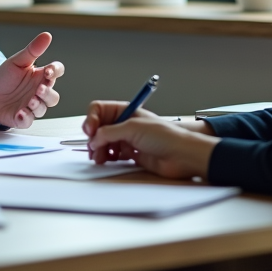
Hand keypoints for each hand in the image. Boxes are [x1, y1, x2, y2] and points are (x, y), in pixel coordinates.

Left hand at [0, 31, 62, 127]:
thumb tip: (47, 35)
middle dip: (48, 93)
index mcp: (40, 76)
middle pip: (53, 96)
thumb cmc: (6, 78)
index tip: (48, 71)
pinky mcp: (23, 117)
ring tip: (30, 101)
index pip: (56, 72)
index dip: (55, 71)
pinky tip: (20, 113)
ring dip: (38, 105)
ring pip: (43, 108)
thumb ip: (32, 50)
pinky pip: (29, 121)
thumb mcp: (16, 61)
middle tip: (39, 89)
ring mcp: (32, 106)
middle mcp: (39, 91)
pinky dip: (26, 118)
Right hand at [83, 100, 219, 178]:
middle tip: (94, 147)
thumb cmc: (165, 136)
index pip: (100, 110)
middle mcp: (125, 123)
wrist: (181, 155)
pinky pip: (113, 154)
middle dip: (94, 137)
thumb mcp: (133, 128)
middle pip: (99, 127)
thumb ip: (110, 132)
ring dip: (99, 149)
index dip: (92, 119)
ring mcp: (128, 139)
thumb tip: (94, 139)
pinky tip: (107, 160)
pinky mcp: (131, 154)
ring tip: (99, 157)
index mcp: (126, 111)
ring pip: (104, 142)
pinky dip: (107, 157)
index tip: (90, 131)